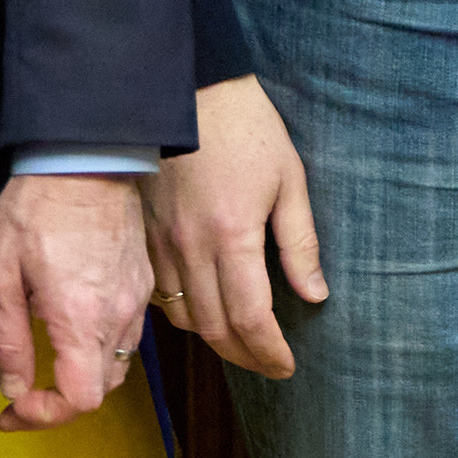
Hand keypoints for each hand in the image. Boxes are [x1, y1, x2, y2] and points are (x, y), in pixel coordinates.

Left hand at [0, 173, 149, 428]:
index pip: (80, 400)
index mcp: (79, 318)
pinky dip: (101, 347)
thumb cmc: (36, 210)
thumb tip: (14, 388)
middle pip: (101, 389)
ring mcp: (137, 298)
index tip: (16, 407)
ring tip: (49, 361)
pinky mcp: (144, 280)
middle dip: (61, 401)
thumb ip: (8, 339)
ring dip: (84, 375)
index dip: (46, 416)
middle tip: (24, 393)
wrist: (87, 157)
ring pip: (118, 364)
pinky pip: (127, 333)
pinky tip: (74, 325)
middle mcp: (117, 315)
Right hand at [142, 77, 326, 377]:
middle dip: (245, 356)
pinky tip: (204, 311)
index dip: (269, 352)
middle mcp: (192, 247)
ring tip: (241, 343)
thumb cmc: (248, 129)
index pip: (251, 319)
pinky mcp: (143, 235)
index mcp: (233, 235)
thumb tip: (315, 295)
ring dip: (214, 339)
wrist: (190, 91)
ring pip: (183, 317)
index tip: (286, 365)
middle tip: (268, 364)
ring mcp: (162, 243)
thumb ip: (300, 242)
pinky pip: (159, 293)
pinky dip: (183, 313)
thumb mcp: (290, 179)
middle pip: (215, 328)